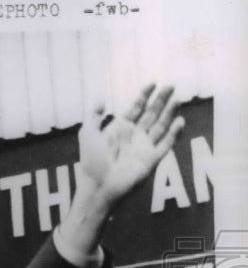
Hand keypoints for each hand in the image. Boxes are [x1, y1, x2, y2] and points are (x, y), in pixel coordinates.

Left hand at [77, 83, 184, 207]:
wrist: (98, 185)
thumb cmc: (91, 161)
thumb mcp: (87, 134)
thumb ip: (93, 117)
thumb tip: (99, 100)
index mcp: (120, 129)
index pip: (136, 108)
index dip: (144, 96)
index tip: (152, 83)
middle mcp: (135, 136)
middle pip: (151, 114)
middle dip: (161, 100)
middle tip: (171, 85)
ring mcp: (144, 147)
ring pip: (161, 126)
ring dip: (169, 113)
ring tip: (177, 99)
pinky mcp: (152, 159)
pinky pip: (166, 144)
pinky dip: (174, 133)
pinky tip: (180, 121)